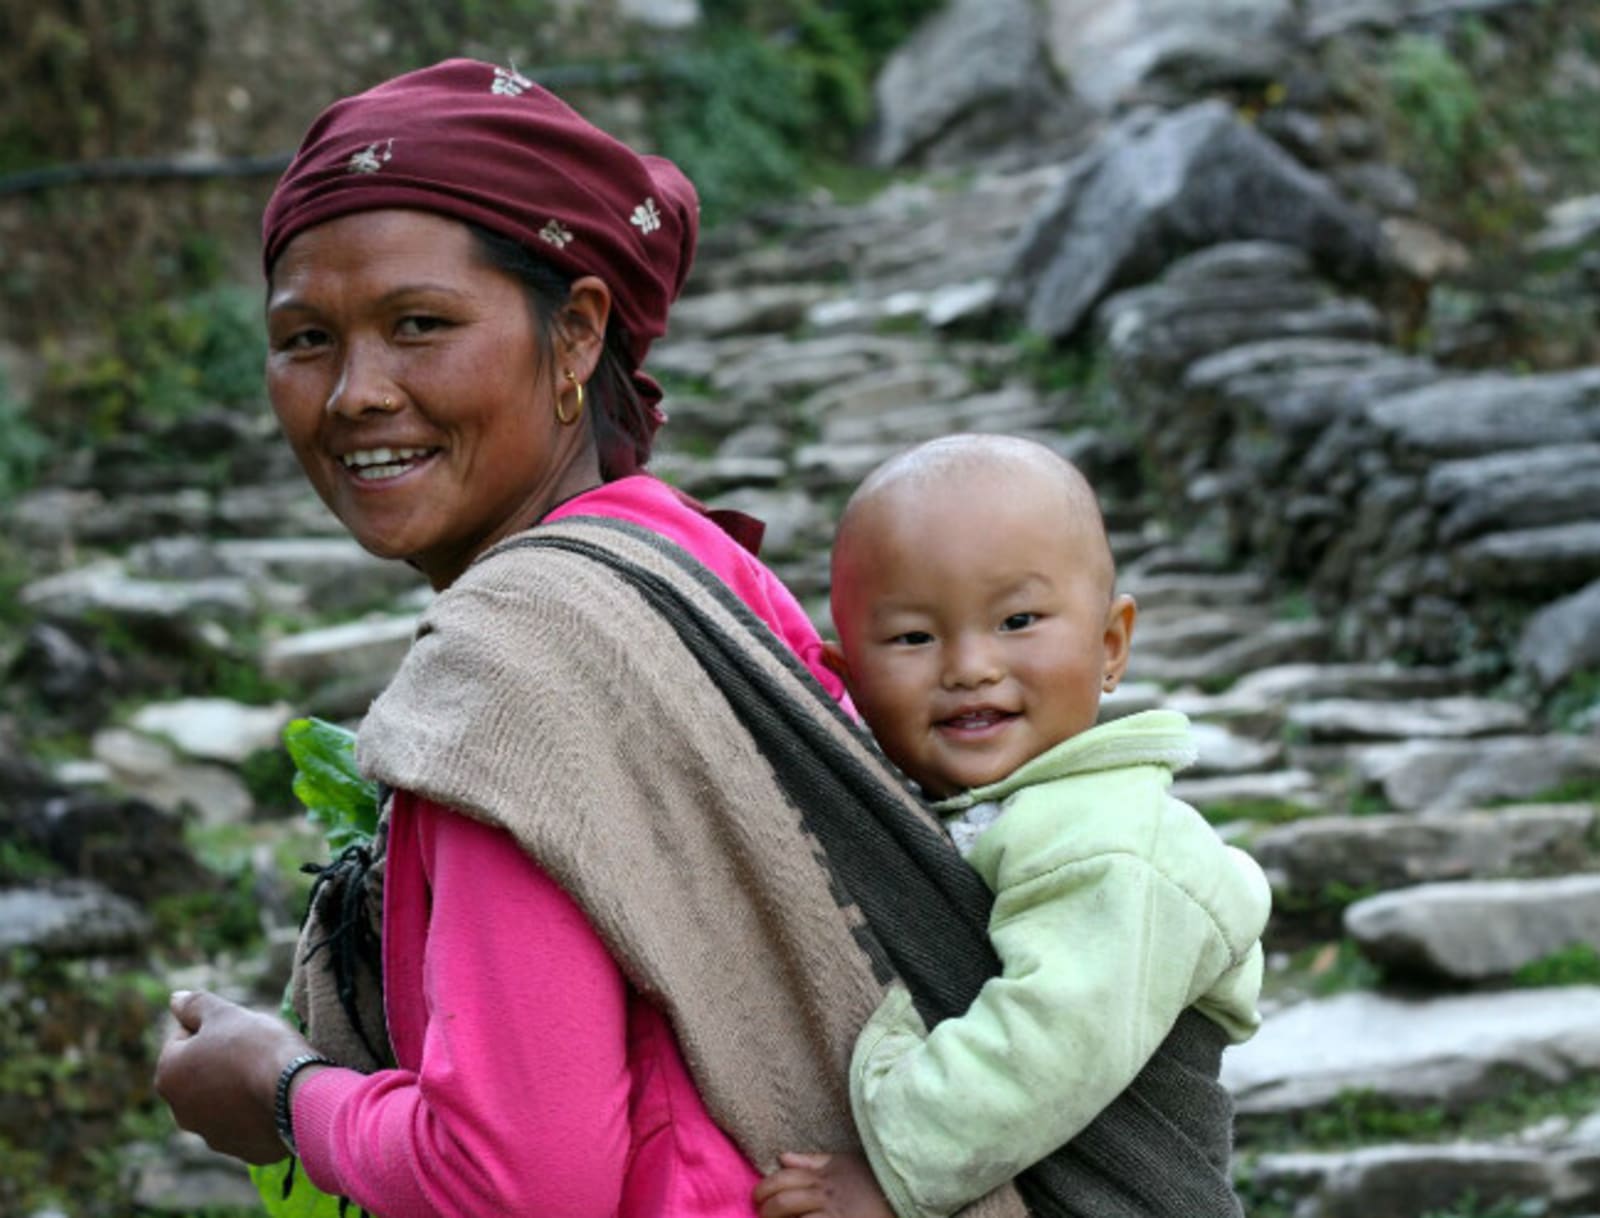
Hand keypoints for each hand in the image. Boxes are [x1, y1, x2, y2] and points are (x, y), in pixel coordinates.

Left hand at [154, 989, 314, 1163]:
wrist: (298, 1096)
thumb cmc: (258, 1048)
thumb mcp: (226, 1014)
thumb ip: (196, 1005)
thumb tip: (174, 999)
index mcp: (169, 1075)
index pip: (185, 1038)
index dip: (215, 1026)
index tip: (241, 1028)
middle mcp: (180, 1112)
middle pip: (201, 1071)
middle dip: (222, 1059)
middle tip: (256, 1048)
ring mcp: (211, 1135)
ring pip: (222, 1099)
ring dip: (238, 1086)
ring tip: (270, 1074)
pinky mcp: (242, 1150)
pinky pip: (247, 1122)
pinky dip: (257, 1110)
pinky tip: (278, 1097)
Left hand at [754, 1151, 895, 1217]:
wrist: (906, 1194)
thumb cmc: (875, 1181)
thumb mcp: (846, 1164)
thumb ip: (813, 1161)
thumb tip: (782, 1157)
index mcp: (824, 1175)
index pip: (784, 1178)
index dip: (764, 1188)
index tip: (757, 1198)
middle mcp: (826, 1193)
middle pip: (784, 1200)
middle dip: (766, 1210)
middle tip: (763, 1215)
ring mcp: (834, 1213)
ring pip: (794, 1215)